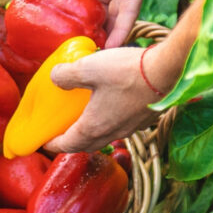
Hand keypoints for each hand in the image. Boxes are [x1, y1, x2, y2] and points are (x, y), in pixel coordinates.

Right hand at [10, 0, 162, 47]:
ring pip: (109, 13)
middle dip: (81, 22)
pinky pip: (127, 15)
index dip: (60, 2)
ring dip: (101, 32)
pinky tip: (109, 49)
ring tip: (88, 53)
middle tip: (69, 44)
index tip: (49, 23)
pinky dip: (120, 31)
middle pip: (89, 3)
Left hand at [42, 45, 172, 152]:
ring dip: (92, 133)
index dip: (53, 144)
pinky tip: (111, 106)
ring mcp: (131, 128)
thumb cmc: (127, 72)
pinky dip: (110, 123)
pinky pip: (122, 127)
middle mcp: (112, 132)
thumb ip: (66, 75)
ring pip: (106, 137)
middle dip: (72, 142)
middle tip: (62, 131)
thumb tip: (54, 78)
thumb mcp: (88, 67)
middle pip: (86, 145)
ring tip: (85, 118)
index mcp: (94, 127)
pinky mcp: (144, 119)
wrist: (168, 71)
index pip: (67, 145)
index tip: (44, 141)